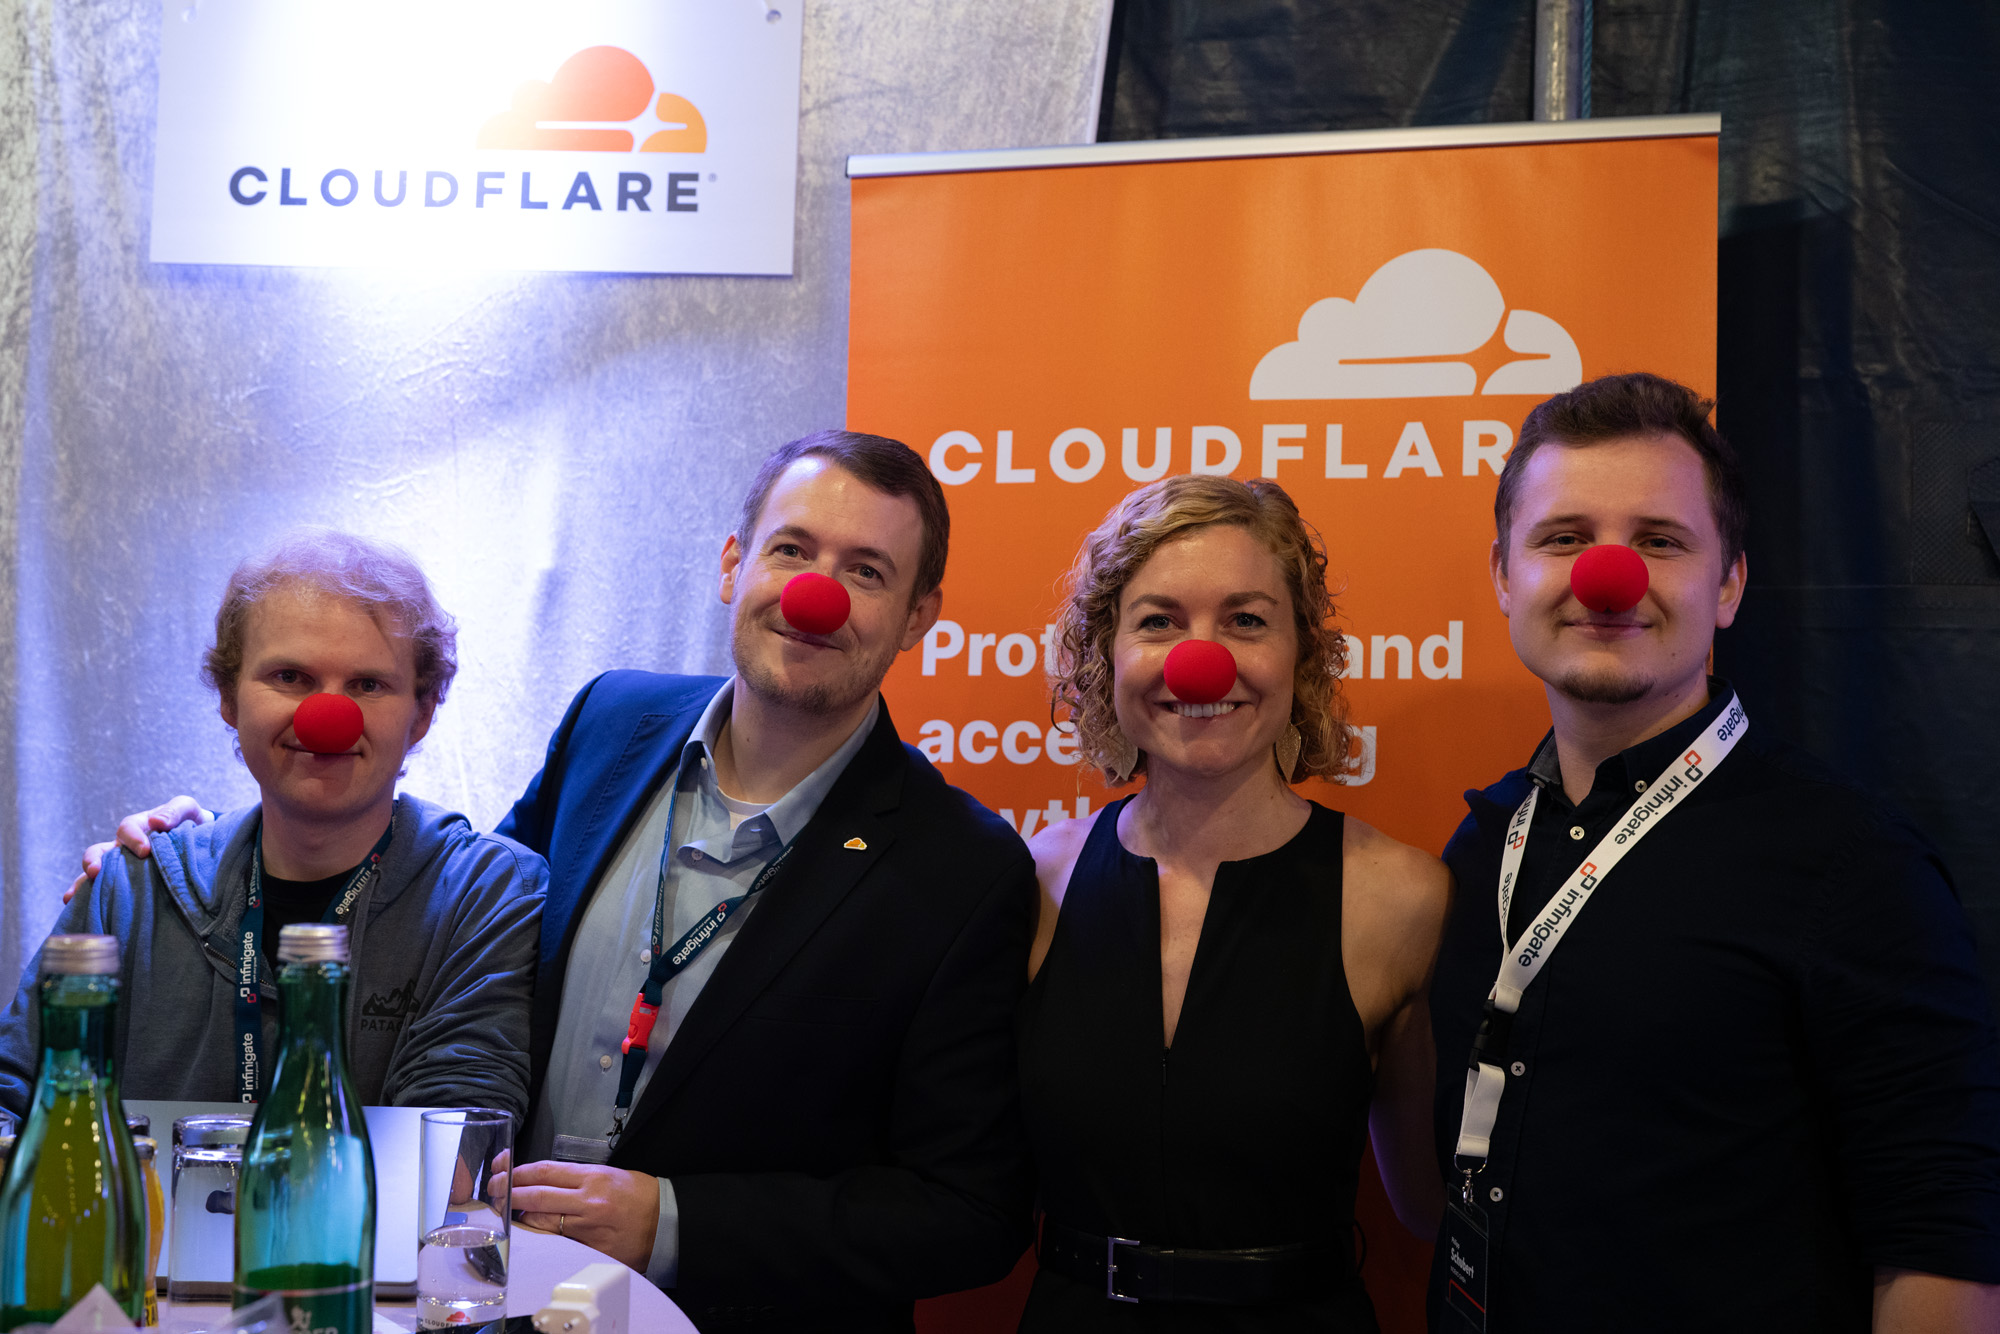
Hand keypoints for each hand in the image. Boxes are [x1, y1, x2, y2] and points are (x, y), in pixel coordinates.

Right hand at [63, 798, 209, 903]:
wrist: (202, 843)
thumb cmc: (191, 823)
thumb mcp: (188, 809)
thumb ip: (175, 810)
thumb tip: (157, 821)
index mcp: (139, 827)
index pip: (128, 829)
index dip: (133, 838)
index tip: (145, 851)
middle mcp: (125, 847)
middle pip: (100, 851)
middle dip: (93, 860)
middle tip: (95, 872)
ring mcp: (123, 867)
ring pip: (96, 874)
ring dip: (83, 884)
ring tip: (72, 897)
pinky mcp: (127, 885)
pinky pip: (105, 892)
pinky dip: (90, 900)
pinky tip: (77, 910)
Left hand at [494, 1159, 659, 1272]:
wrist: (665, 1222)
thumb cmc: (638, 1196)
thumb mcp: (609, 1174)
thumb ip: (576, 1179)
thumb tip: (542, 1181)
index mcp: (593, 1177)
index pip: (545, 1172)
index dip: (518, 1172)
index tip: (502, 1171)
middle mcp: (588, 1201)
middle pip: (536, 1196)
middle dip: (509, 1193)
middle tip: (493, 1191)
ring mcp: (587, 1228)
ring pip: (541, 1223)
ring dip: (521, 1218)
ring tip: (508, 1213)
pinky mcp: (589, 1250)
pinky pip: (557, 1243)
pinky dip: (541, 1238)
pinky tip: (531, 1234)